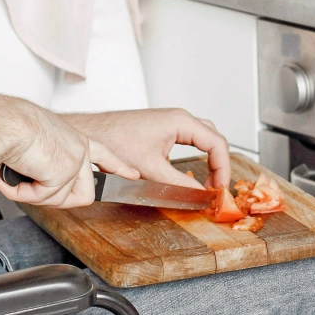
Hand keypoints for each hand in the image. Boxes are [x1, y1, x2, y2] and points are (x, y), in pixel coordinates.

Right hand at [0, 101, 141, 208]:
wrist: (3, 123)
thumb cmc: (9, 128)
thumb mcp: (34, 145)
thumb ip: (47, 163)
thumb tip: (38, 181)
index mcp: (73, 137)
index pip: (103, 154)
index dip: (118, 167)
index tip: (133, 175)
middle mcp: (79, 147)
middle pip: (83, 192)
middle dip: (54, 197)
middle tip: (30, 186)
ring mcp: (76, 160)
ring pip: (62, 199)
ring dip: (36, 195)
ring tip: (19, 173)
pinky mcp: (66, 171)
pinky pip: (43, 199)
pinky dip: (21, 193)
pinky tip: (11, 177)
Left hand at [65, 108, 232, 194]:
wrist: (91, 133)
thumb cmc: (114, 141)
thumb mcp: (151, 170)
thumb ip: (179, 185)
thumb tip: (200, 196)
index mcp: (181, 122)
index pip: (216, 144)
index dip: (223, 168)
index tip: (219, 190)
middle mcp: (179, 118)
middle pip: (213, 140)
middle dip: (218, 165)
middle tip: (216, 188)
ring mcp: (171, 123)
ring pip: (202, 139)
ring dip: (208, 161)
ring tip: (208, 184)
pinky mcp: (162, 130)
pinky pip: (189, 141)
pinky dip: (196, 157)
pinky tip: (191, 175)